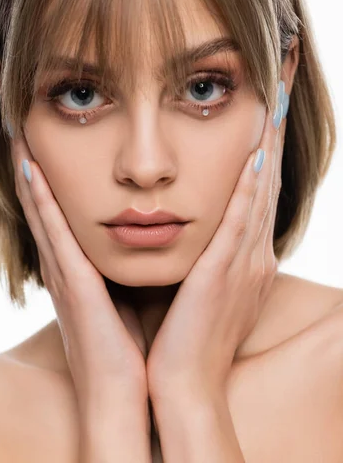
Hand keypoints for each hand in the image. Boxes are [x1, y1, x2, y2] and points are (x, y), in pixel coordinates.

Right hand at [8, 127, 148, 408]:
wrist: (124, 394)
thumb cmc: (129, 346)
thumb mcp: (125, 296)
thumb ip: (125, 266)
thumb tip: (145, 238)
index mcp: (76, 268)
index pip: (56, 214)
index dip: (46, 179)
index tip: (44, 143)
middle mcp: (62, 265)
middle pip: (40, 204)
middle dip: (30, 165)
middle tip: (21, 126)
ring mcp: (62, 272)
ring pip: (40, 209)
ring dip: (28, 171)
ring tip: (18, 133)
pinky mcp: (71, 281)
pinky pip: (52, 230)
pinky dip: (39, 197)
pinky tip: (31, 168)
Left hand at [146, 102, 285, 400]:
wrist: (184, 384)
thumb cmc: (186, 333)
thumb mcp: (201, 285)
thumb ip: (205, 252)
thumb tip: (195, 226)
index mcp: (247, 257)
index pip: (260, 189)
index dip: (266, 145)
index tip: (267, 106)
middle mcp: (254, 254)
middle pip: (268, 180)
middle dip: (276, 130)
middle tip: (284, 84)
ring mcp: (244, 263)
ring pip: (261, 192)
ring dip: (268, 145)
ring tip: (276, 101)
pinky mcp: (225, 274)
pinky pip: (241, 223)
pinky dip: (249, 188)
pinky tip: (254, 154)